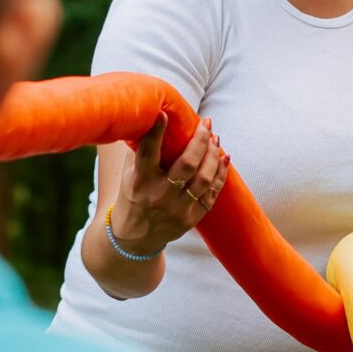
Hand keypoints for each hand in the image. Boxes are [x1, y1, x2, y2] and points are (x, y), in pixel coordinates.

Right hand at [108, 115, 228, 257]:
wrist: (134, 238)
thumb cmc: (132, 195)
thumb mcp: (128, 175)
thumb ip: (139, 150)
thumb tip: (151, 117)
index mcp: (140, 181)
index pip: (148, 153)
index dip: (155, 133)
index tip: (164, 113)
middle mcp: (159, 195)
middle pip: (187, 164)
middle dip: (200, 141)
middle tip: (207, 123)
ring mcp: (176, 209)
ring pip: (204, 179)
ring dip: (213, 156)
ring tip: (216, 139)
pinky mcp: (190, 220)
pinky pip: (211, 195)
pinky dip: (220, 175)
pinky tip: (223, 159)